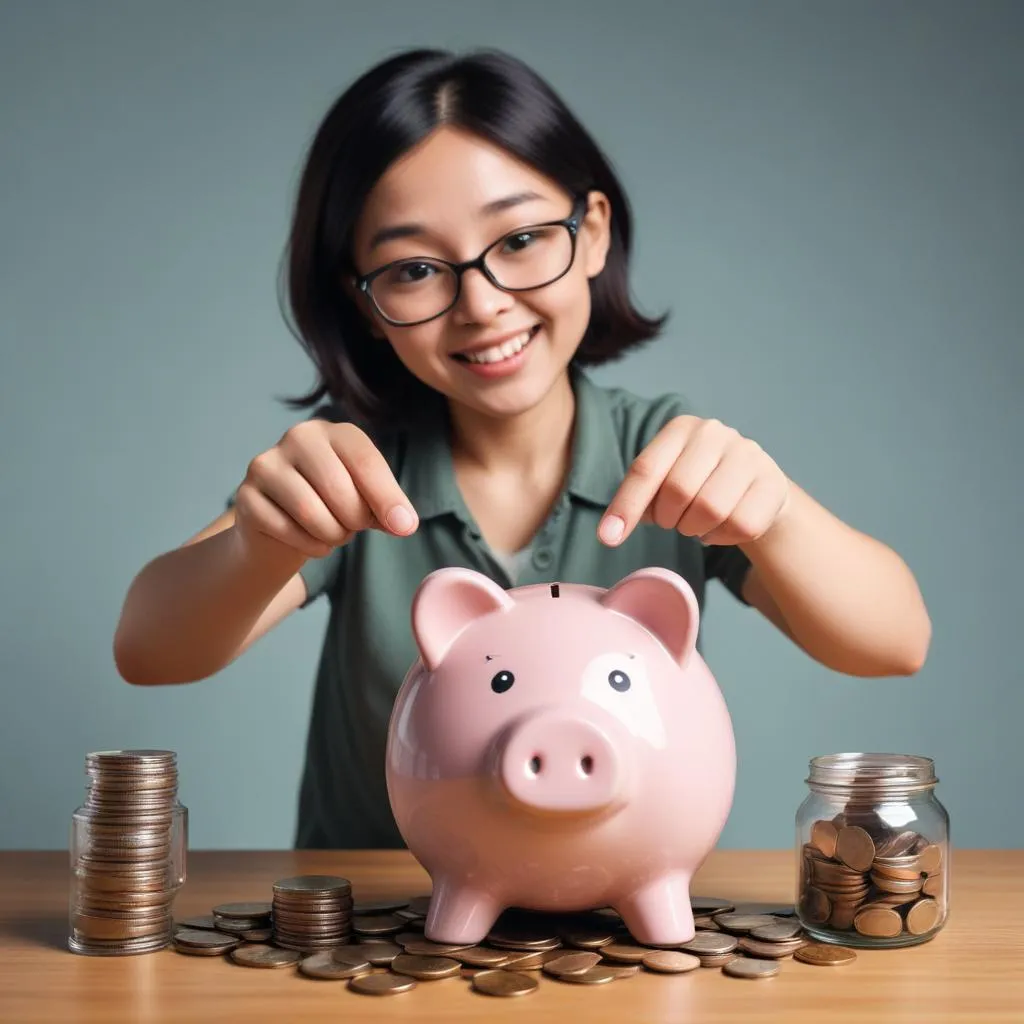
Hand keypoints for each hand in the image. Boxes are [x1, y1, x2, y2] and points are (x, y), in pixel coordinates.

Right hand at [233, 420, 417, 557]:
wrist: (281, 530)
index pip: (366, 462)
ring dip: (333, 536)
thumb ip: (387, 507)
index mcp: (335, 432)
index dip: (388, 499)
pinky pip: (287, 531)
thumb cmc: (334, 508)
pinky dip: (309, 546)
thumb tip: (404, 523)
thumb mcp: (367, 501)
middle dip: (355, 521)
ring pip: (312, 513)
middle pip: (340, 490)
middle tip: (352, 527)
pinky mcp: (245, 496)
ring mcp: (266, 465)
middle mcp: (299, 438)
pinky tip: (310, 541)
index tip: (405, 528)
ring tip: (333, 533)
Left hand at [598, 416, 789, 546]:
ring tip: (697, 523)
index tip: (608, 539)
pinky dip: (722, 537)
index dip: (626, 506)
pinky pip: (740, 525)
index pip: (645, 469)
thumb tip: (611, 532)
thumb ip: (638, 500)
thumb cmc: (697, 484)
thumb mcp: (663, 483)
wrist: (754, 487)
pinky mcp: (773, 483)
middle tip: (673, 521)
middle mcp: (716, 433)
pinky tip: (720, 528)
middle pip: (678, 490)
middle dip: (668, 518)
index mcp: (681, 429)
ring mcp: (749, 456)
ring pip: (711, 509)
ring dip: (695, 529)